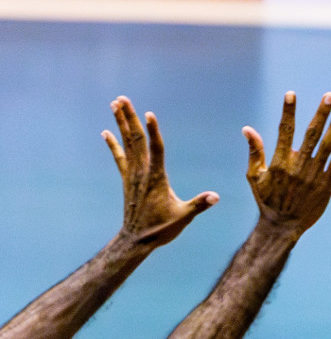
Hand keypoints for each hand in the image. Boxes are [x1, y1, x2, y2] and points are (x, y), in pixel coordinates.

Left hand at [104, 96, 217, 248]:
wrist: (137, 240)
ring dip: (121, 123)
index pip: (155, 150)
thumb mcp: (183, 217)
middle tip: (122, 99)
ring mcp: (132, 175)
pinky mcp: (127, 180)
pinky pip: (119, 157)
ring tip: (116, 104)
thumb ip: (199, 205)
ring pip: (127, 144)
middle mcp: (142, 172)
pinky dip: (113, 144)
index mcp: (157, 178)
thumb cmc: (162, 229)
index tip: (150, 113)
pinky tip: (106, 132)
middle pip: (136, 140)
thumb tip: (216, 197)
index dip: (153, 132)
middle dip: (130, 118)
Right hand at [243, 92, 330, 235]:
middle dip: (321, 113)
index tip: (291, 94)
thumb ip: (254, 152)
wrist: (284, 225)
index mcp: (280, 162)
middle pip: (311, 134)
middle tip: (330, 95)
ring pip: (327, 146)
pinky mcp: (326, 185)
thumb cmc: (267, 199)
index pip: (285, 131)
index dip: (288, 111)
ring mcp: (314, 175)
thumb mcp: (255, 176)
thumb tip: (247, 129)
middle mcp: (298, 166)